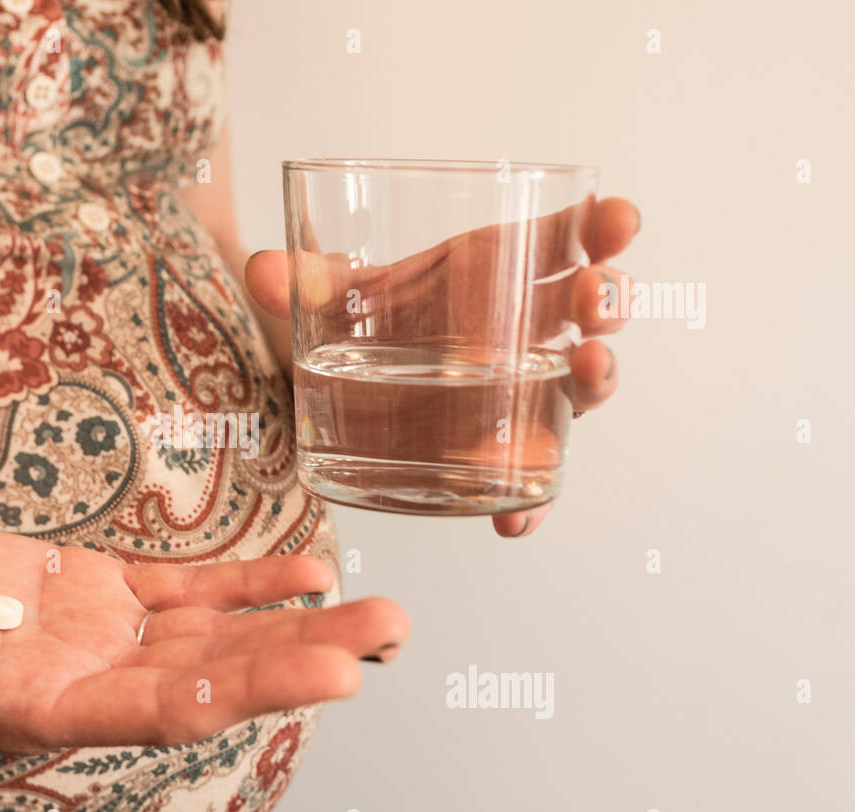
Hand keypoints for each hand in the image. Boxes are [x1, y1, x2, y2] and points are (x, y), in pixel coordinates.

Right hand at [0, 512, 408, 758]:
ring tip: (381, 610)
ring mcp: (99, 634)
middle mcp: (86, 682)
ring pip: (214, 632)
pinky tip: (309, 569)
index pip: (154, 712)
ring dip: (296, 622)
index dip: (239, 692)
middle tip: (384, 635)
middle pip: (211, 675)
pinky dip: (246, 578)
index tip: (323, 676)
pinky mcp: (95, 586)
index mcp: (36, 712)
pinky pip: (185, 586)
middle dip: (299, 658)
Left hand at [244, 196, 640, 536]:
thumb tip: (263, 271)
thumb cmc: (360, 323)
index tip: (621, 218)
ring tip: (590, 368)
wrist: (339, 381)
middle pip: (586, 311)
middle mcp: (519, 328)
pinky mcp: (498, 450)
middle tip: (599, 297)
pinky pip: (528, 478)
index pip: (563, 241)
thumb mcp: (331, 300)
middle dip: (607, 299)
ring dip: (597, 377)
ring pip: (578, 384)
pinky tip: (515, 521)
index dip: (602, 228)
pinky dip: (529, 503)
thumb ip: (302, 283)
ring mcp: (517, 391)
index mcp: (492, 272)